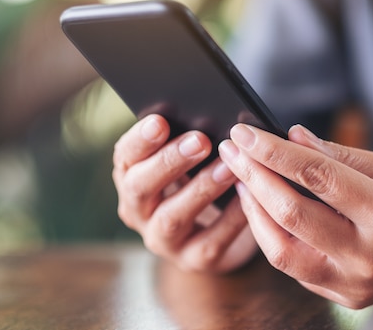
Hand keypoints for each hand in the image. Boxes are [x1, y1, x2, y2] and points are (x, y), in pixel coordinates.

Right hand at [112, 115, 257, 272]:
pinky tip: (247, 196)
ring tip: (228, 167)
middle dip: (169, 162)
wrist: (217, 232)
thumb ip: (188, 140)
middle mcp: (139, 211)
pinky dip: (230, 218)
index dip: (140, 140)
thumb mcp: (187, 160)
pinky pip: (210, 241)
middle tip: (200, 140)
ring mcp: (163, 240)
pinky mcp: (194, 260)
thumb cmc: (199, 180)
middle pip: (141, 187)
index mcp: (131, 177)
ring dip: (200, 189)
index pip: (125, 157)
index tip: (161, 121)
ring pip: (173, 217)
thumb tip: (211, 113)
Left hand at [218, 124, 372, 307]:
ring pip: (282, 251)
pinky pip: (296, 267)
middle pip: (290, 215)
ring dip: (254, 211)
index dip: (273, 151)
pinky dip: (274, 236)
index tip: (245, 131)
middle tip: (231, 149)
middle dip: (253, 177)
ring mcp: (357, 284)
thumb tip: (292, 137)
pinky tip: (265, 208)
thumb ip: (343, 155)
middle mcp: (370, 257)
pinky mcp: (349, 296)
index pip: (315, 177)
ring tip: (242, 178)